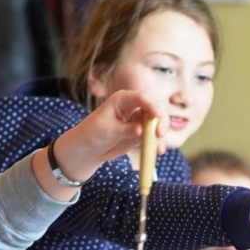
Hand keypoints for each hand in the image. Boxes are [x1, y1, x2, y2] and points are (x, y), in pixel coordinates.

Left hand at [33, 90, 168, 200]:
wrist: (89, 148)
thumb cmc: (93, 133)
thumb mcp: (109, 131)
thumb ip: (127, 130)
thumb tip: (142, 130)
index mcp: (123, 99)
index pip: (141, 98)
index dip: (152, 106)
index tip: (158, 116)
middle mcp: (134, 107)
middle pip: (154, 109)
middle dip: (160, 121)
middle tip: (160, 134)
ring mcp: (139, 119)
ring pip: (156, 123)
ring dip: (159, 135)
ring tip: (158, 148)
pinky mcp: (142, 132)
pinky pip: (152, 136)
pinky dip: (156, 143)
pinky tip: (158, 151)